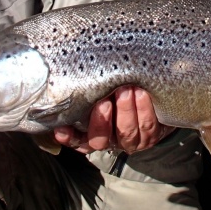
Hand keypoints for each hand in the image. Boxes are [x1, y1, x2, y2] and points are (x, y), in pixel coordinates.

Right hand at [53, 86, 173, 154]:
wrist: (148, 94)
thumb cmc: (115, 87)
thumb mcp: (100, 88)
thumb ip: (88, 86)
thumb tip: (68, 68)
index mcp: (88, 133)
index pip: (74, 139)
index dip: (68, 137)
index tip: (62, 128)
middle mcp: (107, 141)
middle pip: (100, 139)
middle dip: (102, 121)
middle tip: (105, 101)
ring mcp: (128, 141)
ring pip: (126, 132)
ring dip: (126, 110)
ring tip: (127, 90)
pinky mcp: (149, 137)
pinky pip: (147, 126)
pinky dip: (144, 109)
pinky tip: (142, 93)